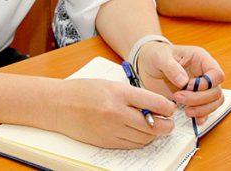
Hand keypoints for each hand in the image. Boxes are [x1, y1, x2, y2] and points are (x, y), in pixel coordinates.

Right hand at [54, 78, 175, 147]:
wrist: (60, 106)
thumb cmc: (84, 91)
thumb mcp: (110, 85)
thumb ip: (133, 95)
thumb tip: (156, 106)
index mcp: (119, 93)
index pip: (154, 103)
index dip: (167, 107)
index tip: (170, 108)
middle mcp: (117, 113)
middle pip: (154, 126)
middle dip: (166, 126)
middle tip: (168, 122)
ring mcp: (112, 130)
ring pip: (145, 138)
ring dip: (153, 134)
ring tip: (153, 127)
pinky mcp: (108, 142)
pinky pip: (132, 145)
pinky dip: (140, 141)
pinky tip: (139, 133)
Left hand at [136, 42, 224, 125]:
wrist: (147, 65)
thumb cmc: (155, 55)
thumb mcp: (160, 57)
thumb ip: (171, 67)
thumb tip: (184, 82)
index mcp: (200, 59)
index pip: (216, 74)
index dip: (206, 84)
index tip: (188, 86)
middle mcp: (205, 73)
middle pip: (216, 92)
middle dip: (199, 99)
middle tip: (178, 98)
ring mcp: (202, 87)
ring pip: (215, 102)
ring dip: (202, 110)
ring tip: (185, 110)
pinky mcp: (196, 99)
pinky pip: (207, 110)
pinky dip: (202, 116)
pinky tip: (193, 118)